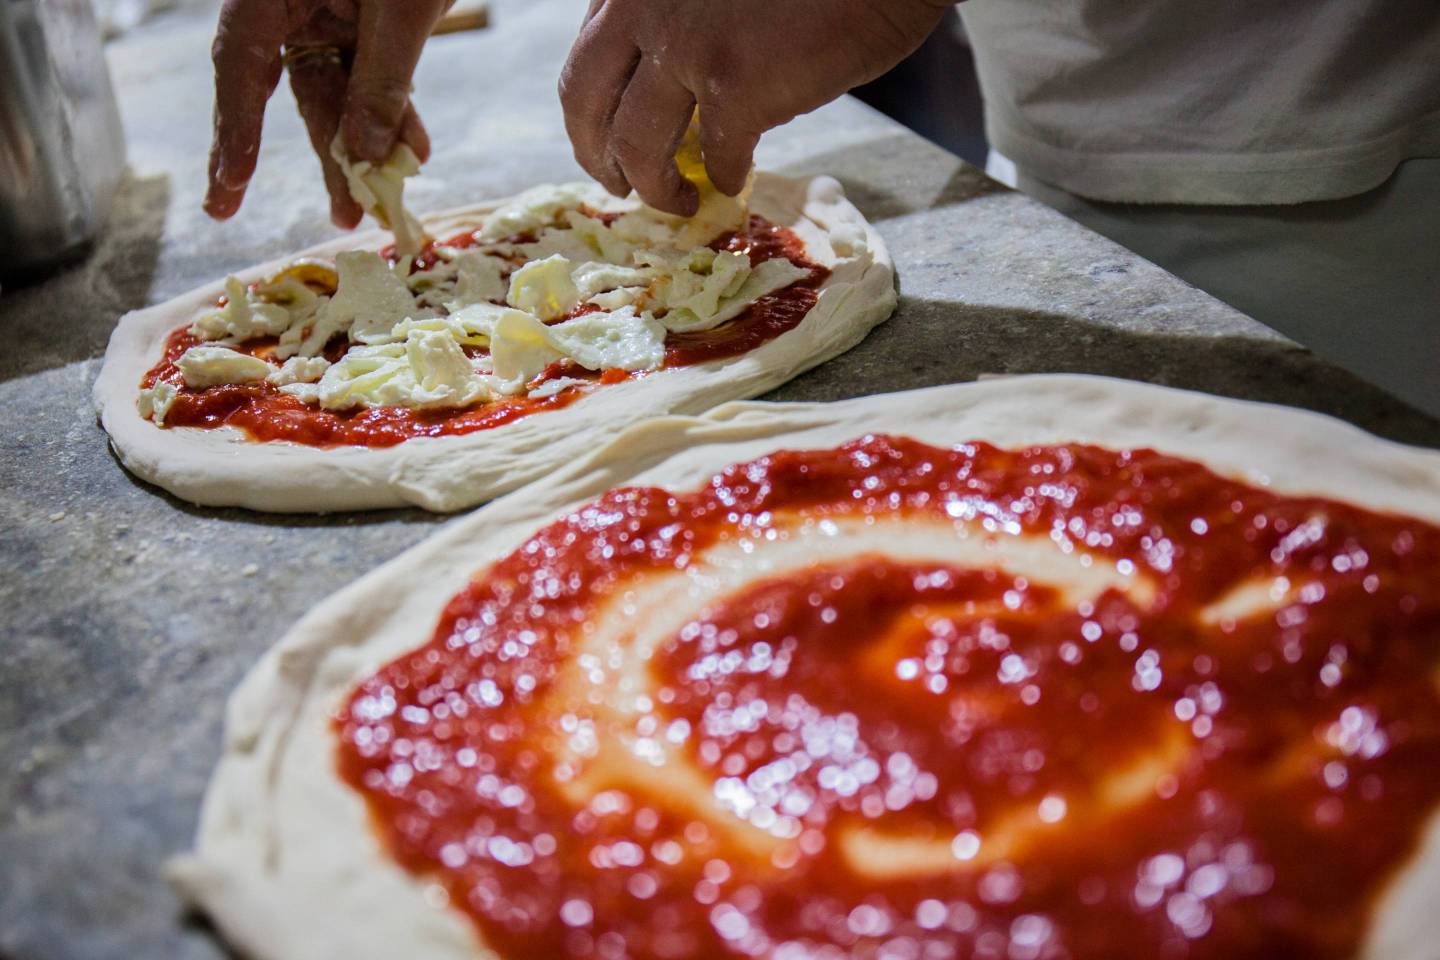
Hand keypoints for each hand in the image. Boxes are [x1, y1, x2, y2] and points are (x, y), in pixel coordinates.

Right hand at [204, 0, 449, 226]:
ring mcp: (330, 9)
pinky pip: (372, 74)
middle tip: (337, 218)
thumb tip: (362, 155)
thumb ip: (382, 82)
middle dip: (326, 157)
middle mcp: (293, 2)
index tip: (229, 186)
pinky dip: (393, 112)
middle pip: (300, 91)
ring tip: (381, 202)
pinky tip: (413, 151)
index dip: (236, 131)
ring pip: (341, 91)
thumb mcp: (401, 9)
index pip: (242, 67)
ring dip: (366, 145)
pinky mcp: (366, 17)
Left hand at [559, 0, 948, 214]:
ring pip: (637, 144)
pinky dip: (725, 180)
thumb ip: (680, 18)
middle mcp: (643, 5)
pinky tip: (734, 184)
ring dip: (654, 188)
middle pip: (586, 102)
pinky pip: (717, 157)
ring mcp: (686, 46)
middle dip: (597, 156)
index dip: (590, 108)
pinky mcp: (736, 86)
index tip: (603, 135)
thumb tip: (674, 90)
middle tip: (617, 185)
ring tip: (677, 205)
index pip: (587, 55)